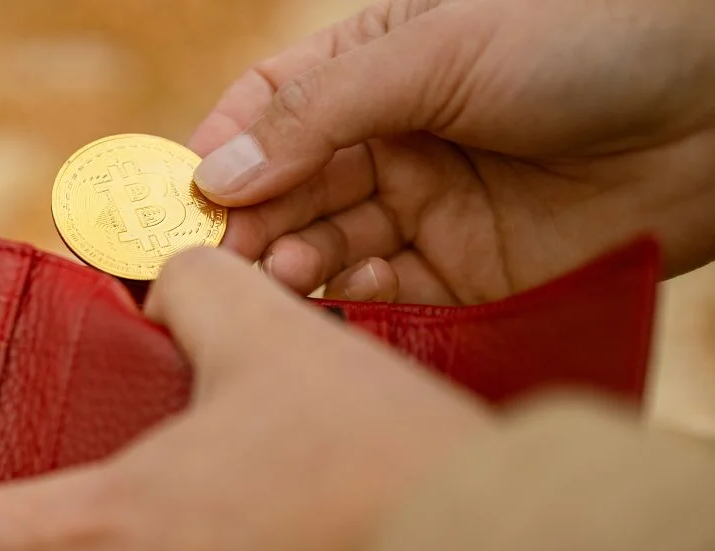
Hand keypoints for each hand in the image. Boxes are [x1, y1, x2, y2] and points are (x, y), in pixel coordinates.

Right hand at [190, 0, 714, 303]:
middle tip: (217, 262)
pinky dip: (352, 303)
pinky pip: (384, 300)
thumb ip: (319, 114)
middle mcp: (388, 143)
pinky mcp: (463, 279)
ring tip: (280, 278)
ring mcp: (424, 212)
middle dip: (246, 226)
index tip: (175, 199)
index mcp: (371, 70)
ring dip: (293, 269)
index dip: (214, 155)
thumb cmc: (587, 35)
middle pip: (284, 194)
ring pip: (325, 253)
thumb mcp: (437, 49)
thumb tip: (213, 172)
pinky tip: (343, 297)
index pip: (263, 114)